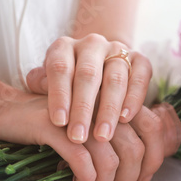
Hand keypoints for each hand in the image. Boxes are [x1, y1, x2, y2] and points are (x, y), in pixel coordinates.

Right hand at [0, 89, 180, 180]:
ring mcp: (78, 115)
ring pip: (110, 158)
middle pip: (135, 148)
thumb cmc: (54, 131)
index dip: (152, 161)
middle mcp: (101, 104)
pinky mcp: (53, 125)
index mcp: (115, 102)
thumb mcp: (92, 141)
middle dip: (127, 180)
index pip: (153, 129)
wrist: (5, 111)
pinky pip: (81, 160)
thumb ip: (120, 159)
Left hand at [26, 34, 151, 143]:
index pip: (60, 68)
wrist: (100, 66)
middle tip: (78, 137)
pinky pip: (139, 78)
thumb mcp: (48, 82)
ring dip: (108, 109)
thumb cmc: (67, 83)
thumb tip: (40, 89)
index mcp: (64, 46)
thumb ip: (42, 85)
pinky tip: (125, 119)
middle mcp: (92, 44)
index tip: (59, 122)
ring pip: (115, 78)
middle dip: (83, 108)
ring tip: (102, 136)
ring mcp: (118, 49)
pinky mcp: (140, 59)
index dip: (59, 95)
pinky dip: (133, 98)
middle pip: (88, 74)